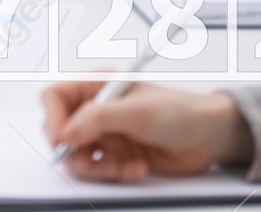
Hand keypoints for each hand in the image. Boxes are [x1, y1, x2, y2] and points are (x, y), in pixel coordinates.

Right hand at [41, 82, 252, 181]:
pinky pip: (99, 171)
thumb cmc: (179, 111)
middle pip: (61, 132)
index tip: (62, 139)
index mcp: (97, 86)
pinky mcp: (116, 156)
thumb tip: (66, 132)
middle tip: (93, 161)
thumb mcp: (136, 111)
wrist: (207, 138)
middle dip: (76, 152)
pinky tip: (136, 168)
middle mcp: (96, 109)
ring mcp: (105, 134)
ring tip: (120, 167)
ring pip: (78, 157)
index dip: (53, 118)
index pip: (55, 97)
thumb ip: (98, 119)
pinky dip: (114, 174)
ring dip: (98, 168)